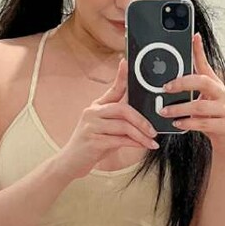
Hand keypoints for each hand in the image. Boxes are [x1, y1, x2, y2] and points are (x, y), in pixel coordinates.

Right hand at [55, 57, 159, 179]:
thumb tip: (145, 117)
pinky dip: (134, 143)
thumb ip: (121, 120)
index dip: (121, 76)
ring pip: (123, 125)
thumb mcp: (106, 128)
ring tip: (151, 141)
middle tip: (153, 130)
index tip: (127, 63)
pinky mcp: (93, 140)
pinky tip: (142, 146)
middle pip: (123, 109)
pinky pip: (119, 140)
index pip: (113, 88)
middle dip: (141, 120)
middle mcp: (92, 112)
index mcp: (97, 106)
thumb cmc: (92, 145)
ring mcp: (91, 126)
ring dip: (140, 135)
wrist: (71, 162)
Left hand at [159, 33, 224, 151]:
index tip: (193, 37)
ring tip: (165, 111)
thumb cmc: (214, 117)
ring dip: (179, 108)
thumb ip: (192, 86)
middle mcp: (223, 94)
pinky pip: (204, 123)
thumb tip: (174, 76)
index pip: (206, 64)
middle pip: (203, 82)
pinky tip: (178, 123)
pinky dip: (188, 123)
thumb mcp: (204, 99)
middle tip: (166, 88)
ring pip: (200, 106)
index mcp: (216, 85)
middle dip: (182, 83)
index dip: (199, 50)